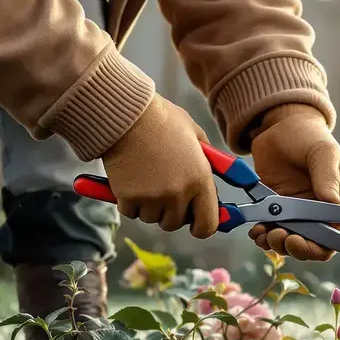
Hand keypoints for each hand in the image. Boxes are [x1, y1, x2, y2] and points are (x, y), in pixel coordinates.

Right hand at [101, 95, 220, 237]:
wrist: (127, 114)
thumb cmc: (162, 120)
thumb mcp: (196, 135)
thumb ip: (207, 161)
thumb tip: (212, 182)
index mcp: (201, 180)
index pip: (207, 225)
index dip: (201, 226)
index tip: (194, 221)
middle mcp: (179, 194)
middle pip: (175, 223)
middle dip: (170, 211)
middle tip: (164, 190)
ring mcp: (153, 198)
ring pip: (151, 219)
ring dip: (149, 206)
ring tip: (146, 180)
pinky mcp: (128, 198)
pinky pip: (131, 212)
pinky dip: (129, 201)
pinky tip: (130, 180)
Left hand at [247, 104, 339, 260]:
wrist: (280, 126)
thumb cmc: (309, 136)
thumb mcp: (323, 151)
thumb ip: (327, 176)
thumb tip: (333, 202)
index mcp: (335, 204)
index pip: (334, 237)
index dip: (320, 247)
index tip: (301, 240)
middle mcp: (315, 214)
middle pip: (310, 246)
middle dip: (294, 248)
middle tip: (279, 236)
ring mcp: (292, 214)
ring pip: (287, 243)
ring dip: (275, 244)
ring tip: (264, 232)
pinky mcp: (271, 210)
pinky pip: (268, 232)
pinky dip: (261, 236)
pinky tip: (256, 229)